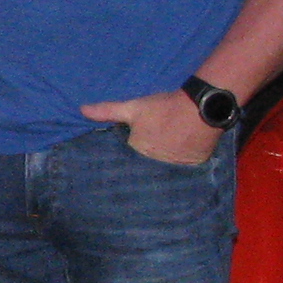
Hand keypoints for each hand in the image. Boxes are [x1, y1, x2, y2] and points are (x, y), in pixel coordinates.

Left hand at [82, 90, 222, 165]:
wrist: (200, 110)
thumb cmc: (164, 108)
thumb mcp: (133, 108)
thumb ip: (107, 111)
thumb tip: (82, 110)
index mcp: (137, 154)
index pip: (126, 164)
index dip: (124, 163)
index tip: (119, 165)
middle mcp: (153, 167)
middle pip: (143, 170)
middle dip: (139, 170)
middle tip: (142, 164)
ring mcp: (173, 170)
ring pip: (161, 173)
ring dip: (159, 172)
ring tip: (160, 166)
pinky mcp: (190, 170)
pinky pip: (180, 174)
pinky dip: (178, 171)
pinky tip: (177, 170)